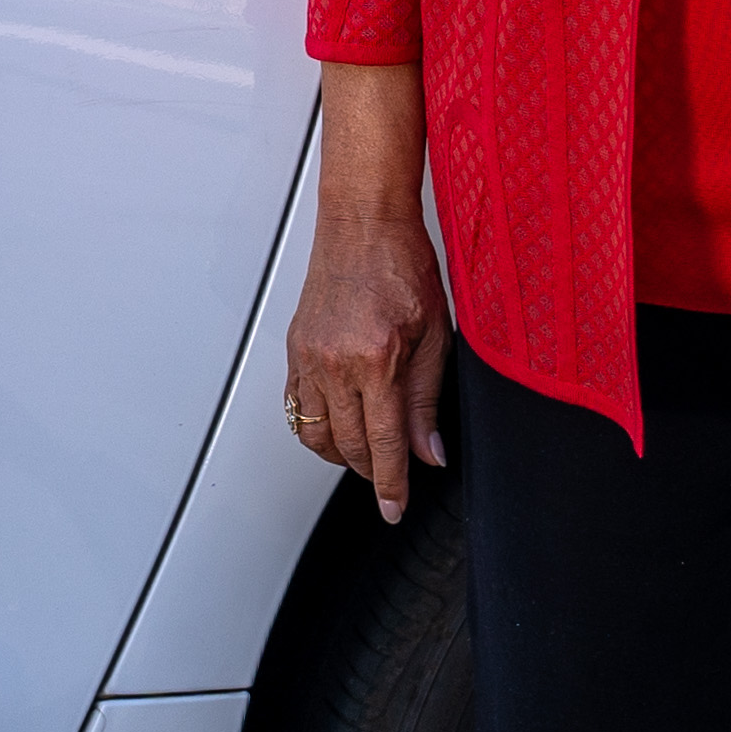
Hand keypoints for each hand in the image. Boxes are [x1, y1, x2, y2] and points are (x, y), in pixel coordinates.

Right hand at [288, 61, 451, 519]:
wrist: (363, 221)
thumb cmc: (403, 264)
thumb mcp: (435, 333)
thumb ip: (428, 399)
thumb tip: (429, 452)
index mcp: (375, 359)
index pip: (382, 443)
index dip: (390, 485)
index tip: (394, 510)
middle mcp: (334, 362)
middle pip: (347, 445)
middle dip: (369, 473)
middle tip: (392, 482)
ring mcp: (308, 357)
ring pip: (315, 434)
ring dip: (340, 455)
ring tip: (365, 457)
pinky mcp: (294, 349)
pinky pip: (297, 408)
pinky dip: (316, 428)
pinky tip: (336, 428)